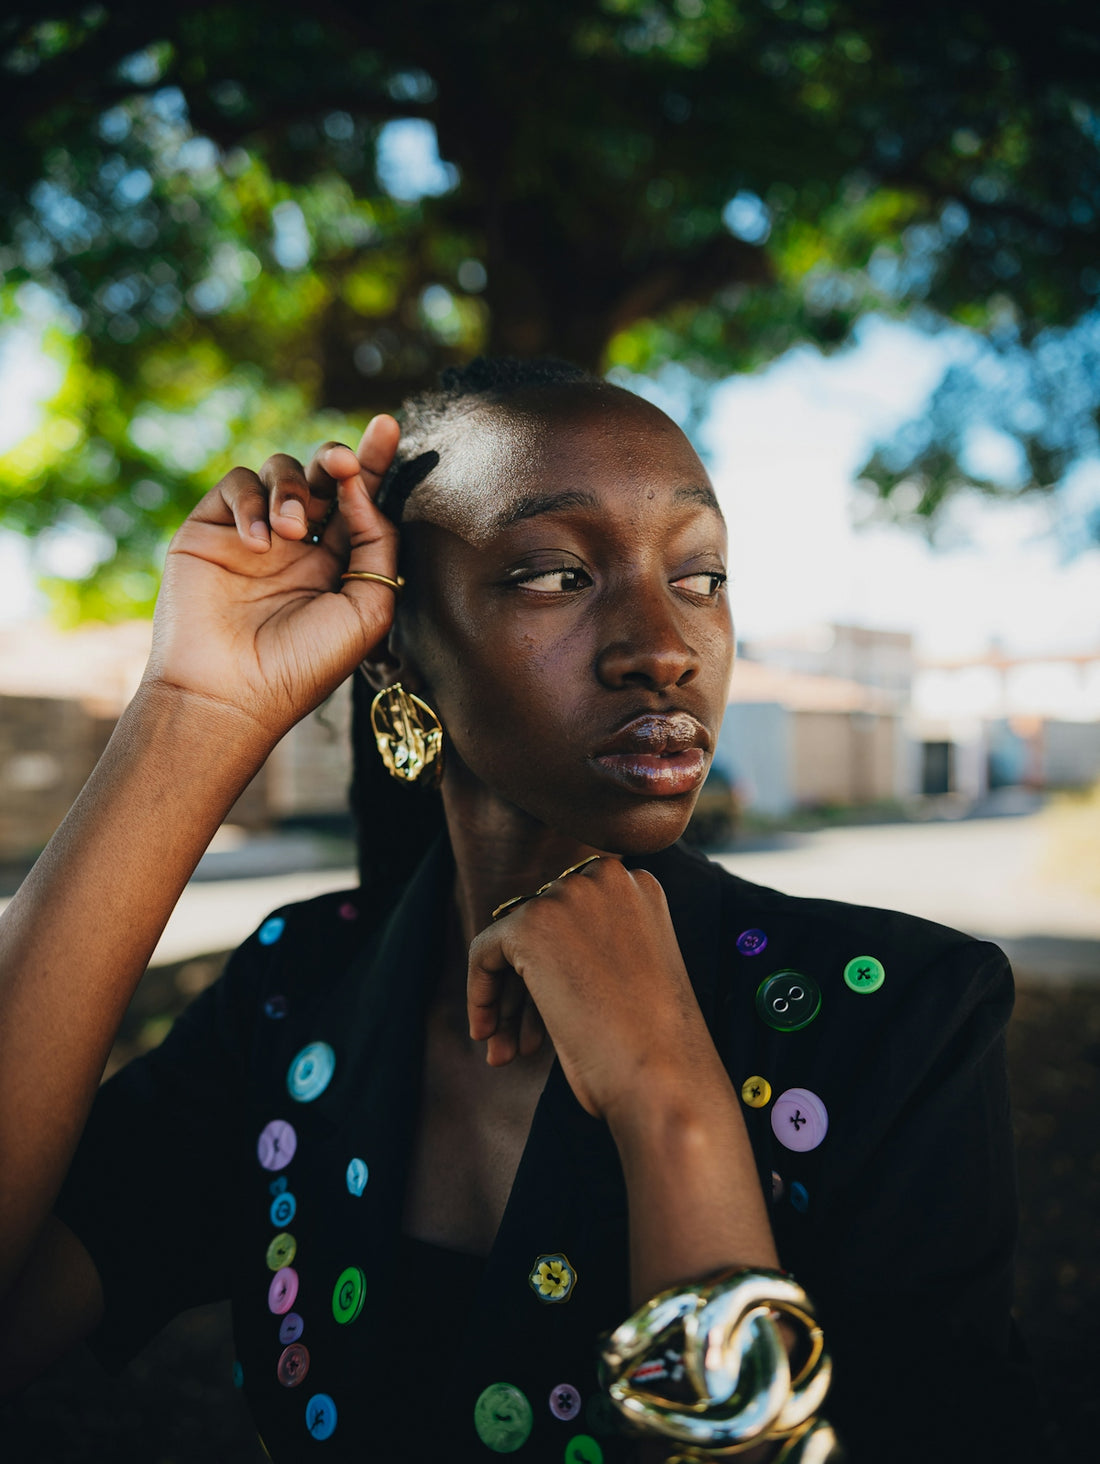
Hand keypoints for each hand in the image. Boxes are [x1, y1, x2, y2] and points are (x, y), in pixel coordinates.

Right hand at [146, 415, 401, 741]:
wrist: (229, 691)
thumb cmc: (304, 664)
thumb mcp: (367, 610)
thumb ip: (377, 546)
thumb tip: (361, 491)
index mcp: (337, 565)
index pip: (360, 501)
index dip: (375, 462)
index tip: (389, 427)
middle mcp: (297, 545)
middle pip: (322, 476)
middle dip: (337, 458)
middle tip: (342, 463)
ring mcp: (254, 534)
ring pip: (279, 470)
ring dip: (294, 489)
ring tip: (292, 530)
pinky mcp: (211, 529)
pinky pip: (237, 485)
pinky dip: (252, 501)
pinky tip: (258, 541)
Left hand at [466, 859, 719, 1120]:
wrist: (664, 1076)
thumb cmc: (657, 1045)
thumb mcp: (634, 976)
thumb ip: (595, 947)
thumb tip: (540, 953)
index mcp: (640, 887)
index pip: (576, 917)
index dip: (560, 967)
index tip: (550, 1015)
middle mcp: (608, 878)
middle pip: (543, 927)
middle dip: (528, 986)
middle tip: (521, 1040)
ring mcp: (571, 895)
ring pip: (513, 943)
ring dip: (507, 999)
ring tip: (503, 1050)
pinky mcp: (532, 923)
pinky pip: (485, 951)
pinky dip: (480, 991)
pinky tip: (487, 1032)